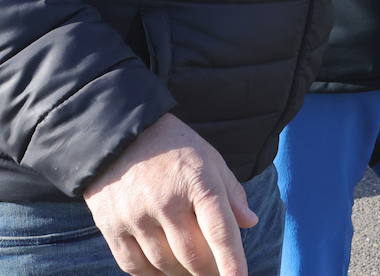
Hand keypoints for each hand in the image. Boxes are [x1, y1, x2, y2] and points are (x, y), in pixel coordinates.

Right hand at [83, 113, 255, 275]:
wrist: (119, 136)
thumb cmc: (175, 148)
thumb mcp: (211, 160)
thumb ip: (231, 193)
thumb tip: (250, 222)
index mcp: (198, 183)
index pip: (220, 231)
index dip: (231, 261)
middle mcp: (167, 201)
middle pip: (192, 255)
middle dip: (209, 272)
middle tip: (217, 275)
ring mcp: (137, 216)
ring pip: (164, 263)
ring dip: (182, 275)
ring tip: (193, 273)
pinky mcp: (111, 226)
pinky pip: (133, 265)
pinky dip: (152, 275)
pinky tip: (164, 272)